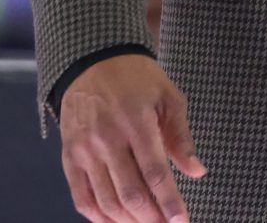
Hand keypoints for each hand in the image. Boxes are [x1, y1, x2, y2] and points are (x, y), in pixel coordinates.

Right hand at [58, 53, 206, 222]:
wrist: (92, 60)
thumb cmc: (137, 78)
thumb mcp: (168, 97)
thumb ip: (181, 137)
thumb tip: (197, 171)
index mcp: (136, 122)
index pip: (155, 173)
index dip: (170, 202)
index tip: (182, 221)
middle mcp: (107, 139)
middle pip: (130, 194)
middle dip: (152, 218)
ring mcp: (84, 150)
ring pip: (107, 202)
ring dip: (129, 222)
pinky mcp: (69, 157)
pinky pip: (82, 198)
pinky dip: (100, 217)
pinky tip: (117, 222)